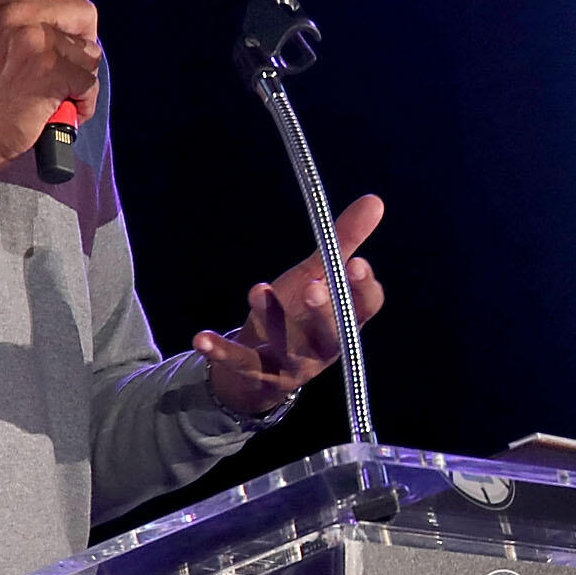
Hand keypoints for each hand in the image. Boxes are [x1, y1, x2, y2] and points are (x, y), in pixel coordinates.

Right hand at [0, 0, 100, 173]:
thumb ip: (10, 15)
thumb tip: (46, 11)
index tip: (76, 5)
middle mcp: (18, 13)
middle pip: (84, 9)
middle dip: (86, 39)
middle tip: (71, 60)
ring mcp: (37, 42)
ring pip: (91, 51)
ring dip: (82, 75)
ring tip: (61, 90)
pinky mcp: (52, 73)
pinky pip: (89, 82)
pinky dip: (84, 100)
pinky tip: (66, 109)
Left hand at [193, 196, 387, 418]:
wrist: (268, 366)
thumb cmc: (301, 313)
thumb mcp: (318, 275)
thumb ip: (342, 241)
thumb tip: (374, 201)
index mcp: (345, 321)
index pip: (364, 308)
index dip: (364, 289)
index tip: (356, 263)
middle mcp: (324, 346)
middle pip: (331, 334)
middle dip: (323, 313)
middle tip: (313, 287)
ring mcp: (293, 364)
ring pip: (288, 348)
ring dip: (273, 320)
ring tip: (257, 290)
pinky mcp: (259, 374)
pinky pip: (241, 364)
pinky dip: (221, 352)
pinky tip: (201, 337)